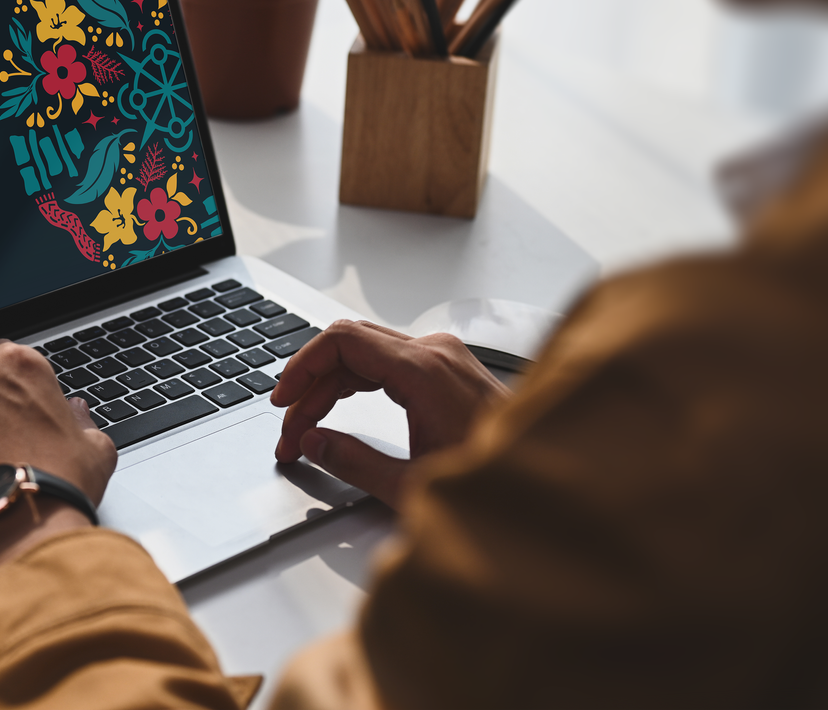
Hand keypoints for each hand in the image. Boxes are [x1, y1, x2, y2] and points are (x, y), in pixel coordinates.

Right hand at [269, 321, 509, 505]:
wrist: (543, 482)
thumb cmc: (494, 482)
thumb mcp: (411, 486)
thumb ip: (353, 462)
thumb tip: (313, 442)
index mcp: (424, 370)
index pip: (342, 341)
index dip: (301, 368)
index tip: (283, 401)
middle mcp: (435, 353)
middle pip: (348, 346)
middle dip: (310, 386)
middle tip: (290, 430)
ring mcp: (444, 358)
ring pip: (365, 354)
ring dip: (330, 387)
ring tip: (307, 430)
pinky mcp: (448, 370)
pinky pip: (387, 362)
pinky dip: (356, 384)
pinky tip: (337, 412)